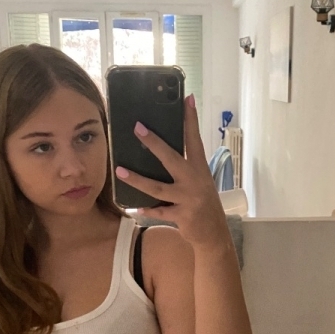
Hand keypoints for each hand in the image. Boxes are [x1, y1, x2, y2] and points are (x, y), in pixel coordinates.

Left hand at [115, 94, 229, 249]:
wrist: (214, 234)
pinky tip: (134, 207)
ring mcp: (188, 199)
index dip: (191, 119)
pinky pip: (159, 212)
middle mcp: (195, 181)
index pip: (194, 139)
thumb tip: (160, 151)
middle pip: (171, 158)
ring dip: (137, 180)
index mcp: (200, 169)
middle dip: (154, 143)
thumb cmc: (203, 204)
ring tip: (119, 170)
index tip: (187, 99)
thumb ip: (185, 168)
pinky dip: (146, 210)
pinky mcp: (182, 216)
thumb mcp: (200, 182)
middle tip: (137, 128)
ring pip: (157, 188)